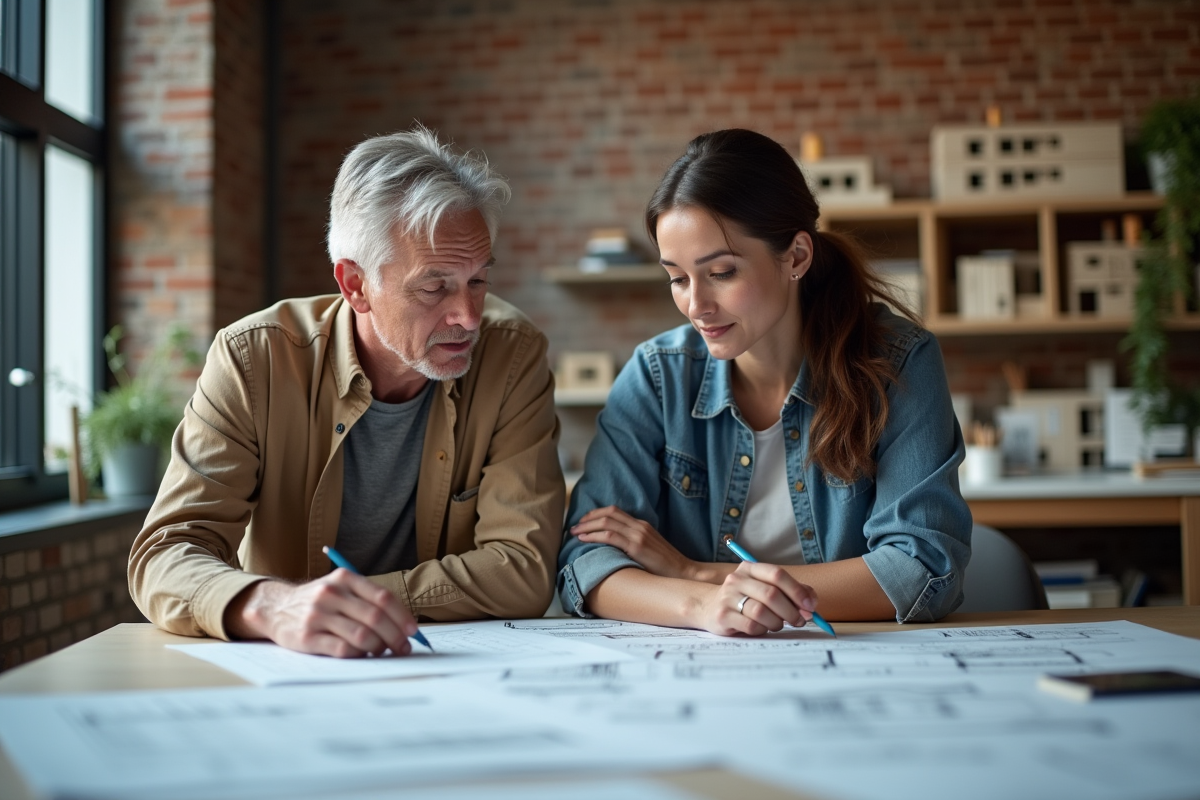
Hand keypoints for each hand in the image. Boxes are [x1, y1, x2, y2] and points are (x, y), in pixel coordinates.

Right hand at [224, 570, 417, 657]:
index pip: (382, 597)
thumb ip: (367, 600)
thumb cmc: (319, 601)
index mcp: (344, 578)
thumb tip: (403, 624)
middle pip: (375, 618)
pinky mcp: (306, 637)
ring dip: (379, 647)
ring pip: (362, 635)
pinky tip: (361, 654)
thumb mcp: (340, 588)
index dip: (402, 616)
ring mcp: (317, 615)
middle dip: (395, 636)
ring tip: (383, 651)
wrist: (276, 608)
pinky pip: (343, 649)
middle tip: (403, 648)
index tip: (412, 631)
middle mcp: (330, 593)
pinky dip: (358, 655)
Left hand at [570, 506, 699, 580]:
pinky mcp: (637, 547)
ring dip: (587, 525)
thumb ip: (634, 544)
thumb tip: (614, 548)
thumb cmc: (666, 567)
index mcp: (642, 525)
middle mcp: (640, 526)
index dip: (596, 513)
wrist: (685, 573)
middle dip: (588, 518)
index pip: (615, 511)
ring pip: (606, 522)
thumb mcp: (649, 550)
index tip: (584, 521)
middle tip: (575, 525)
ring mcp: (639, 535)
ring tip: (575, 531)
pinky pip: (610, 536)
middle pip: (608, 513)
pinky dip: (594, 535)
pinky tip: (584, 539)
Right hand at [693, 562, 817, 635]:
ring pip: (762, 611)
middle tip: (800, 620)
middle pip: (771, 594)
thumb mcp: (764, 589)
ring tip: (778, 625)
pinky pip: (751, 625)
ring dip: (777, 622)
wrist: (708, 608)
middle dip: (791, 611)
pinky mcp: (722, 616)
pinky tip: (761, 628)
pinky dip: (762, 630)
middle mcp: (737, 579)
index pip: (777, 574)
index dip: (797, 590)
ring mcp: (727, 597)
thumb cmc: (745, 599)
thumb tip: (811, 601)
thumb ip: (790, 591)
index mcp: (750, 568)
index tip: (810, 606)